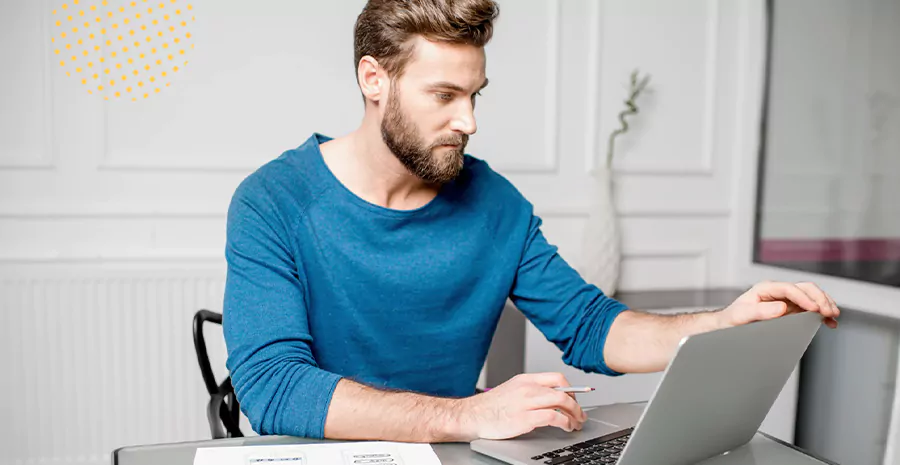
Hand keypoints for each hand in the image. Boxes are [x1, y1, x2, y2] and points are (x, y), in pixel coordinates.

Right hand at [456, 372, 586, 439]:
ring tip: (575, 424)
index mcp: (525, 379)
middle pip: (563, 391)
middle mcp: (527, 388)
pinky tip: (565, 427)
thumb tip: (554, 399)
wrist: (471, 416)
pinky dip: (565, 423)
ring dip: (574, 415)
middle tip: (580, 415)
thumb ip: (531, 392)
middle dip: (577, 406)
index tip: (576, 400)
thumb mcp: (512, 390)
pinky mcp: (524, 418)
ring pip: (561, 402)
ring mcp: (526, 402)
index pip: (557, 378)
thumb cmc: (491, 407)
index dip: (572, 390)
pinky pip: (553, 417)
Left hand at [721, 281, 839, 328]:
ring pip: (811, 296)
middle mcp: (778, 292)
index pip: (789, 288)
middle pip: (804, 288)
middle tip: (828, 312)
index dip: (803, 297)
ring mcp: (786, 300)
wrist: (729, 324)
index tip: (814, 308)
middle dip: (819, 298)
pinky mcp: (791, 309)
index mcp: (765, 289)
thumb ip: (761, 311)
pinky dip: (821, 313)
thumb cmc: (733, 318)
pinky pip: (810, 308)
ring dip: (824, 304)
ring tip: (833, 315)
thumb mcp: (743, 315)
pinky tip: (829, 321)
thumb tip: (782, 307)